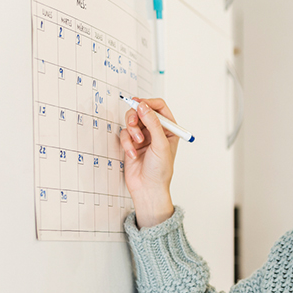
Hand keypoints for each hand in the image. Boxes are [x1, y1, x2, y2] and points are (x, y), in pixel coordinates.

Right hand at [118, 97, 178, 227]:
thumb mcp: (160, 144)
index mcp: (169, 129)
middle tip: (133, 123)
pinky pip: (124, 134)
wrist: (148, 188)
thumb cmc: (160, 170)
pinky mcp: (131, 144)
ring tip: (136, 142)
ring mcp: (143, 137)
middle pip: (142, 111)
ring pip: (131, 122)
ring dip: (131, 130)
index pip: (159, 107)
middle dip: (136, 116)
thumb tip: (143, 106)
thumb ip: (152, 123)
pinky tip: (132, 154)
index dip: (148, 103)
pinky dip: (126, 143)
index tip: (139, 104)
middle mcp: (156, 131)